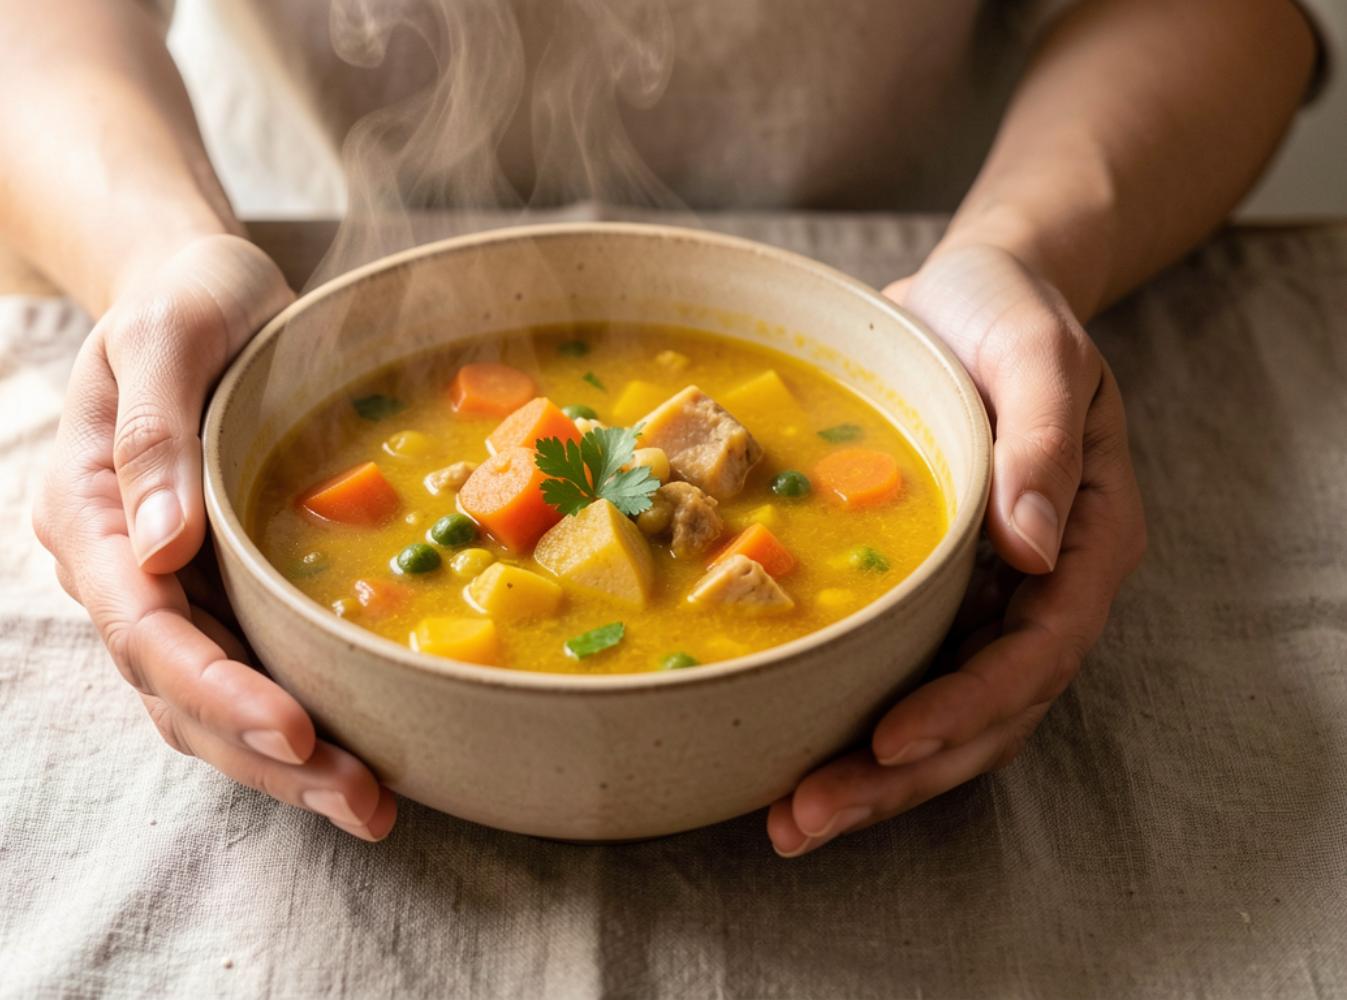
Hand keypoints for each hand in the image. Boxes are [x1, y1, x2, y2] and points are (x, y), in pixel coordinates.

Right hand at [32, 233, 397, 841]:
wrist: (200, 292)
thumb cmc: (184, 299)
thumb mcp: (167, 332)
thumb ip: (154, 432)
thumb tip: (160, 549)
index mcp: (87, 510)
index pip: (143, 626)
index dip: (216, 687)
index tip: (296, 728)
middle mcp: (118, 567)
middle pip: (177, 691)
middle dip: (266, 755)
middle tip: (361, 802)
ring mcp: (166, 587)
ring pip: (207, 704)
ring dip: (284, 763)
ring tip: (371, 806)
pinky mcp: (216, 590)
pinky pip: (245, 673)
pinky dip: (294, 722)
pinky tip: (357, 755)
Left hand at [768, 244, 1145, 855]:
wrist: (967, 298)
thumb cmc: (1011, 316)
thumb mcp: (1038, 354)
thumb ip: (1042, 442)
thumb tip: (1037, 546)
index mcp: (1089, 539)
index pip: (1040, 650)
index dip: (970, 704)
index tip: (894, 737)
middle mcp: (1041, 588)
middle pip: (989, 713)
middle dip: (904, 773)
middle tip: (810, 816)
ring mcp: (986, 601)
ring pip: (945, 718)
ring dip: (873, 777)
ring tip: (790, 822)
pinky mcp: (932, 598)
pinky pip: (901, 678)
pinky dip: (851, 726)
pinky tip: (788, 765)